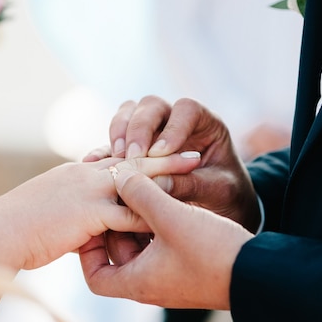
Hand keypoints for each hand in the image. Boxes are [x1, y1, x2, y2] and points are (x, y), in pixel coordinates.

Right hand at [0, 152, 202, 270]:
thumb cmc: (17, 228)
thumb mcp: (47, 212)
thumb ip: (72, 215)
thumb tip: (83, 229)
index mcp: (76, 173)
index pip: (116, 159)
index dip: (143, 156)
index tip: (164, 151)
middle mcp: (84, 174)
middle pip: (134, 160)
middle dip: (166, 155)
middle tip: (195, 152)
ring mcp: (87, 190)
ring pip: (137, 179)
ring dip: (168, 176)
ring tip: (195, 171)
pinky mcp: (89, 212)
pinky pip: (129, 213)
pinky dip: (153, 213)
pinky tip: (175, 213)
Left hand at [78, 166, 253, 309]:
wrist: (261, 274)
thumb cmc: (212, 251)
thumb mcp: (171, 216)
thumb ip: (140, 192)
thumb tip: (118, 175)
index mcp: (138, 282)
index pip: (95, 276)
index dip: (88, 249)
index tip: (95, 221)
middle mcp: (150, 284)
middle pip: (117, 256)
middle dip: (115, 225)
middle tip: (118, 196)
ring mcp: (170, 277)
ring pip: (140, 247)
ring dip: (138, 221)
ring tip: (142, 192)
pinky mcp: (188, 268)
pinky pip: (161, 246)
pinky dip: (157, 225)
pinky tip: (165, 200)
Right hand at [84, 96, 260, 231]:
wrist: (218, 215)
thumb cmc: (226, 199)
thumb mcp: (217, 193)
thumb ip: (189, 185)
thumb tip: (156, 183)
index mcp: (205, 124)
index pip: (186, 110)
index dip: (173, 127)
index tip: (161, 152)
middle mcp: (176, 122)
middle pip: (152, 106)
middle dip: (139, 128)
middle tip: (133, 155)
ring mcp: (152, 133)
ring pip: (129, 114)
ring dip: (119, 132)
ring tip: (118, 159)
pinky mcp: (134, 150)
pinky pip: (114, 142)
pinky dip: (104, 151)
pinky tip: (95, 164)